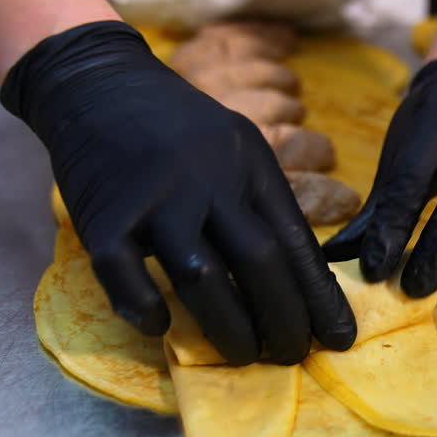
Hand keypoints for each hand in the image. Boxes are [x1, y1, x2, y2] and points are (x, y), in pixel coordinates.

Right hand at [1, 21, 354, 364]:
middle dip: (284, 319)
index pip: (296, 241)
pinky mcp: (103, 214)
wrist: (98, 80)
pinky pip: (125, 274)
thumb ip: (261, 203)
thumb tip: (299, 279)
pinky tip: (160, 327)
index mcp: (250, 164)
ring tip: (244, 355)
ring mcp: (154, 197)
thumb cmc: (177, 128)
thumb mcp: (236, 147)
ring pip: (200, 275)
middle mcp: (209, 180)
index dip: (320, 297)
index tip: (339, 338)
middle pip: (258, 262)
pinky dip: (144, 307)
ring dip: (228, 326)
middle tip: (291, 356)